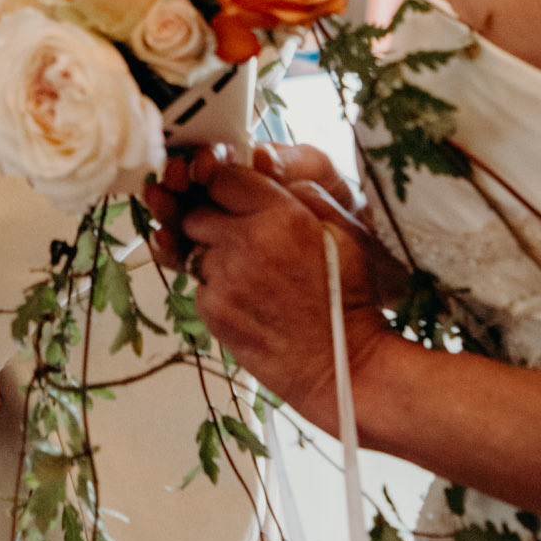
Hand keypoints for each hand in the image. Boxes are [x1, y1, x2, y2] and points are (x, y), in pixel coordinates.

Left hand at [146, 149, 391, 430]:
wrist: (342, 367)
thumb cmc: (348, 300)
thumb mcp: (345, 232)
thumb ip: (305, 193)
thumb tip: (268, 172)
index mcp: (282, 216)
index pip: (223, 177)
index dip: (227, 184)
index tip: (235, 196)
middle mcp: (246, 243)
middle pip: (196, 211)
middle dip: (211, 218)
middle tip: (239, 235)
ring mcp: (224, 280)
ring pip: (192, 248)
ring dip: (211, 253)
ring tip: (248, 271)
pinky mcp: (213, 312)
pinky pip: (198, 284)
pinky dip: (214, 287)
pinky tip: (246, 298)